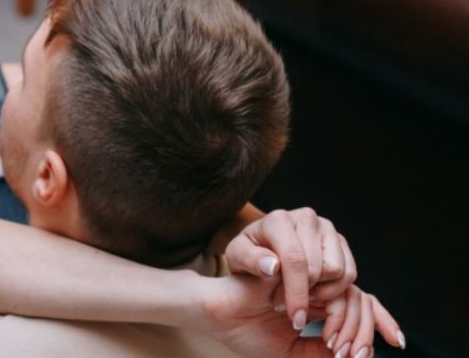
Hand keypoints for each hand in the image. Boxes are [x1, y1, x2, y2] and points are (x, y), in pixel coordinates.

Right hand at [199, 274, 404, 357]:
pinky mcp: (290, 264)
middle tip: (346, 354)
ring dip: (344, 321)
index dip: (381, 322)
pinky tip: (310, 323)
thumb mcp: (293, 353)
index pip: (363, 304)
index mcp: (321, 301)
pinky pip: (322, 278)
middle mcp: (317, 284)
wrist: (218, 319)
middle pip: (361, 299)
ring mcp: (304, 273)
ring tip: (327, 342)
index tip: (395, 340)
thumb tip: (359, 356)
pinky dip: (326, 306)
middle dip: (363, 330)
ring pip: (347, 289)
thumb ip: (322, 353)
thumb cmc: (248, 332)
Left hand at [225, 208, 356, 326]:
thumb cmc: (248, 256)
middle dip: (305, 294)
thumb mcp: (237, 258)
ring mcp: (327, 228)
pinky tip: (313, 293)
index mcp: (278, 220)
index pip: (295, 259)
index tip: (292, 316)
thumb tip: (272, 266)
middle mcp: (306, 218)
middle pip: (320, 268)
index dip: (295, 292)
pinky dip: (335, 290)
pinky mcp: (340, 241)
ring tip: (298, 297)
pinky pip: (350, 273)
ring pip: (339, 271)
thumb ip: (249, 260)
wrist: (262, 248)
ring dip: (322, 293)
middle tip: (284, 306)